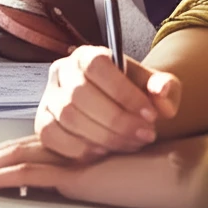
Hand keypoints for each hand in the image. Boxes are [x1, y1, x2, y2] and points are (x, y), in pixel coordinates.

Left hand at [0, 132, 207, 207]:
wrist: (181, 169)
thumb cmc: (157, 169)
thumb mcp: (119, 168)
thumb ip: (92, 169)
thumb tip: (62, 177)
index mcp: (75, 149)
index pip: (29, 151)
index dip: (2, 155)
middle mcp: (68, 152)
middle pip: (15, 152)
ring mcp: (70, 160)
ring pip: (17, 158)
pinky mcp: (75, 173)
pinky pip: (31, 175)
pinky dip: (3, 177)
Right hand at [35, 45, 181, 160]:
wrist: (118, 108)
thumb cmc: (134, 95)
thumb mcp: (155, 86)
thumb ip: (165, 87)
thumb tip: (161, 93)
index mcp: (86, 55)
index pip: (97, 66)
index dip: (124, 93)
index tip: (151, 115)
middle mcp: (61, 71)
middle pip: (80, 95)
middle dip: (117, 121)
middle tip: (145, 135)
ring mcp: (48, 97)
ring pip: (67, 117)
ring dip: (103, 137)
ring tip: (129, 144)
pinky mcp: (42, 122)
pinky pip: (52, 137)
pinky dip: (79, 149)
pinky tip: (103, 152)